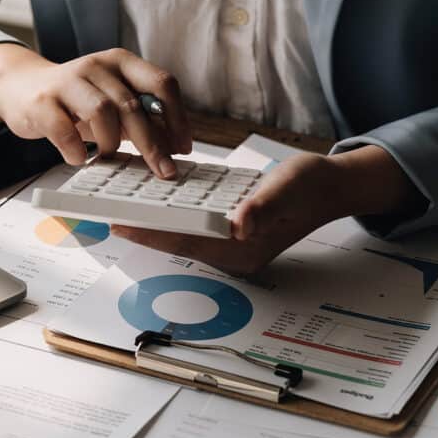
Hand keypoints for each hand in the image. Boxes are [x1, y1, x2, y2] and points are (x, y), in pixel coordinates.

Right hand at [0, 44, 192, 177]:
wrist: (21, 88)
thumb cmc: (75, 102)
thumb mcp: (112, 102)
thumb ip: (140, 117)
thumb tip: (173, 147)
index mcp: (121, 62)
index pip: (162, 83)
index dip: (177, 118)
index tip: (183, 148)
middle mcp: (97, 66)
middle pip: (133, 104)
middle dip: (153, 144)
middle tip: (164, 170)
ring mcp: (67, 81)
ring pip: (102, 113)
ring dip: (111, 143)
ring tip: (108, 156)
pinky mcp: (42, 101)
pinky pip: (64, 130)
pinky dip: (75, 150)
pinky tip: (78, 158)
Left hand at [113, 146, 424, 282]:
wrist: (332, 187)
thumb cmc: (310, 184)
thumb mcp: (288, 186)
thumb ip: (263, 206)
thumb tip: (241, 223)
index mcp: (244, 247)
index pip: (185, 241)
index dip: (149, 232)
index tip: (117, 221)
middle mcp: (235, 254)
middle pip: (178, 242)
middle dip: (143, 228)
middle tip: (105, 211)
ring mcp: (234, 247)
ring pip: (184, 236)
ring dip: (155, 222)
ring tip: (122, 205)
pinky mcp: (234, 234)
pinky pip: (196, 228)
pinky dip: (174, 216)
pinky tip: (156, 200)